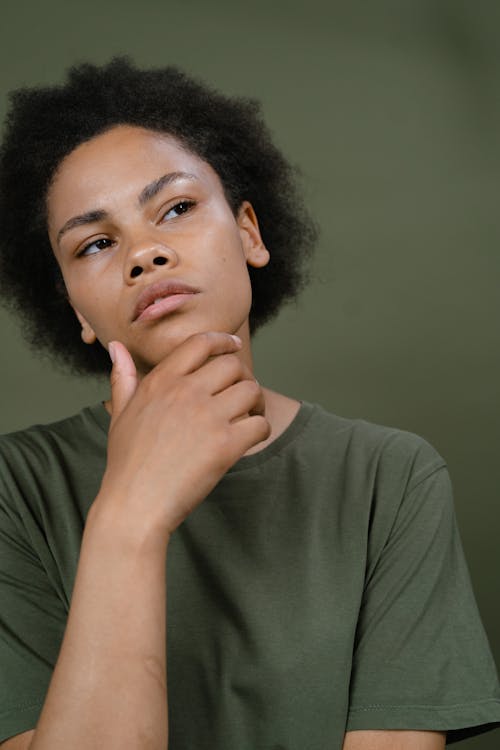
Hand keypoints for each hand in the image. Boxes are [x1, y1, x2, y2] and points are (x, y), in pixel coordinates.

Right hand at [96, 332, 269, 538]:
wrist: (134, 505)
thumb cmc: (127, 463)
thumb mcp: (120, 414)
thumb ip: (123, 377)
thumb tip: (115, 346)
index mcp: (161, 382)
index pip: (200, 344)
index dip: (223, 341)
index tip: (235, 345)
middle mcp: (185, 393)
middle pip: (232, 365)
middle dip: (243, 376)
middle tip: (244, 394)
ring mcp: (206, 417)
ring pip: (251, 390)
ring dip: (257, 402)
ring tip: (252, 415)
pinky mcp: (225, 445)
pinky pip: (260, 424)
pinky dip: (262, 429)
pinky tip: (252, 438)